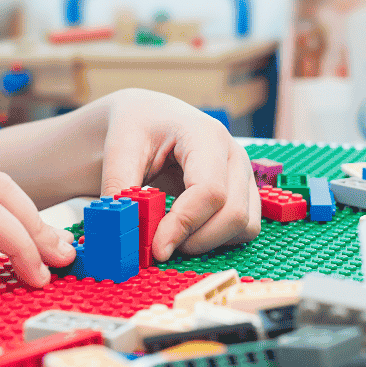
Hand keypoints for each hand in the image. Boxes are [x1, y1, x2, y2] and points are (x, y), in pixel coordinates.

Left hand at [100, 88, 260, 260]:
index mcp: (206, 136)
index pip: (209, 191)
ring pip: (245, 226)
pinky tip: (189, 231)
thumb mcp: (120, 150)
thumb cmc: (138, 127)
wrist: (151, 117)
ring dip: (209, 242)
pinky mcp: (245, 193)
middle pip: (233, 214)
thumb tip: (120, 230)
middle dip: (196, 240)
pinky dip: (218, 240)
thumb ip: (120, 189)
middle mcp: (234, 154)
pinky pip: (245, 229)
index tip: (157, 248)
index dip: (184, 225)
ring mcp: (245, 174)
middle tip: (160, 246)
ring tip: (173, 236)